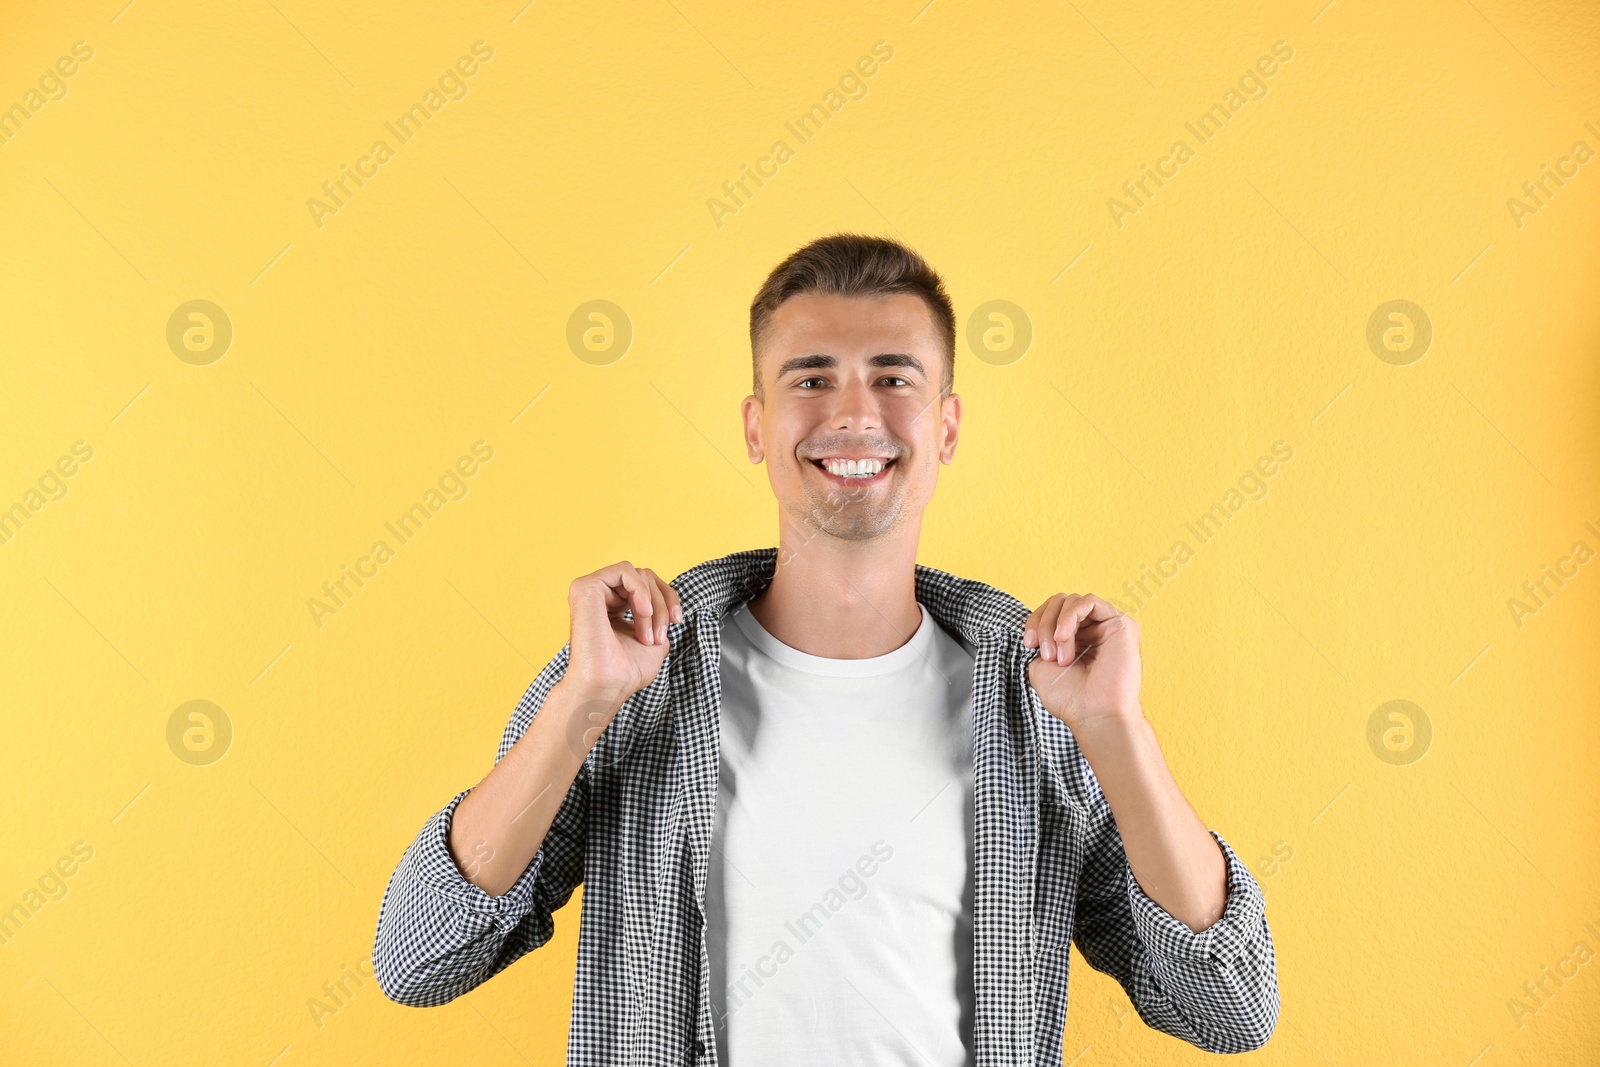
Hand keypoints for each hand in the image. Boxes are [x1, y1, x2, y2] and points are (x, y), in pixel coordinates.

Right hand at [565, 561, 682, 706]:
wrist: (608, 686)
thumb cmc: (626, 672)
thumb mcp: (654, 642)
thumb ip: (659, 620)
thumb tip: (666, 611)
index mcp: (612, 608)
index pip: (646, 586)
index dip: (668, 598)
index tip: (677, 621)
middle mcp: (600, 597)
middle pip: (645, 578)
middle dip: (662, 603)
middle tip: (660, 636)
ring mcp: (591, 591)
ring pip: (638, 575)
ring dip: (653, 603)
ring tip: (648, 633)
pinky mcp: (585, 588)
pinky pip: (624, 570)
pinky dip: (641, 590)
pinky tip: (643, 612)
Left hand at [1023, 593, 1142, 731]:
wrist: (1094, 715)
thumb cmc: (1071, 698)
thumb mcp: (1040, 667)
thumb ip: (1038, 641)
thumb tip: (1035, 625)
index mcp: (1074, 638)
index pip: (1050, 612)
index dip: (1035, 622)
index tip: (1028, 645)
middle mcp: (1091, 629)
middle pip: (1059, 603)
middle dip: (1044, 623)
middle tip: (1044, 652)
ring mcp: (1107, 625)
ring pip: (1071, 601)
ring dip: (1056, 625)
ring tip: (1058, 654)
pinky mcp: (1121, 624)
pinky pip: (1089, 601)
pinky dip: (1070, 615)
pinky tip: (1063, 635)